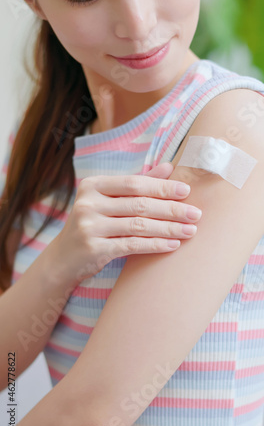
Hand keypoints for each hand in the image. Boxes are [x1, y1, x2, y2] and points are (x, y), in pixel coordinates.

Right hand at [54, 163, 201, 283]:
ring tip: (190, 231)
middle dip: (171, 209)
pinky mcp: (93, 249)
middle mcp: (88, 203)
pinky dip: (155, 245)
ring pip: (138, 225)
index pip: (134, 183)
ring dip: (168, 228)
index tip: (186, 191)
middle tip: (196, 214)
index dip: (162, 187)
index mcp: (92, 185)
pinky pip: (132, 245)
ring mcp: (88, 227)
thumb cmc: (92, 224)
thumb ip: (137, 184)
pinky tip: (173, 245)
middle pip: (139, 204)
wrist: (63, 258)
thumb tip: (169, 166)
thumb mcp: (108, 200)